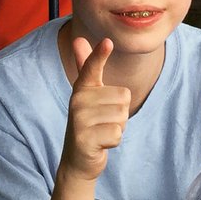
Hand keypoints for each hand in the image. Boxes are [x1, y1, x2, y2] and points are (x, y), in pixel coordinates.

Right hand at [60, 37, 131, 182]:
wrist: (78, 160)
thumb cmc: (90, 123)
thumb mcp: (89, 95)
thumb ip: (87, 67)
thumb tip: (79, 39)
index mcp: (81, 88)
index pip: (92, 67)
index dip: (99, 55)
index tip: (107, 42)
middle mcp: (77, 101)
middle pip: (123, 97)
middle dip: (120, 113)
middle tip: (103, 123)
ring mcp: (79, 120)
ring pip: (122, 116)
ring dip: (117, 127)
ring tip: (102, 132)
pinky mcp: (85, 138)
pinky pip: (117, 133)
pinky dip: (114, 141)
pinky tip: (101, 144)